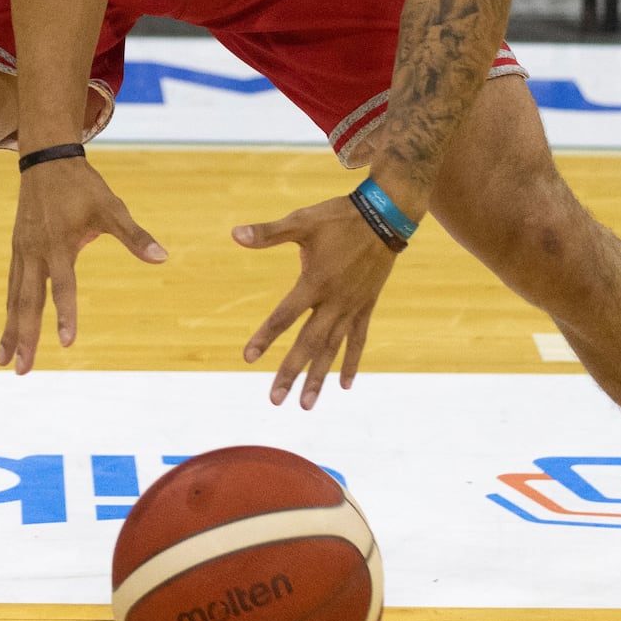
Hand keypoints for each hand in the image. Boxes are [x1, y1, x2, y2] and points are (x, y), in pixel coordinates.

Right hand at [0, 156, 165, 373]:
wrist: (46, 160)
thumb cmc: (82, 186)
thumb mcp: (111, 207)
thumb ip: (134, 236)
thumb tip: (162, 258)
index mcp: (59, 244)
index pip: (63, 287)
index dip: (66, 315)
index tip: (67, 343)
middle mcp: (35, 252)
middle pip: (28, 303)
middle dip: (24, 338)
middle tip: (20, 370)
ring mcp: (22, 252)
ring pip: (14, 298)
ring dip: (10, 331)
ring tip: (3, 361)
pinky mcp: (17, 249)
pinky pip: (12, 286)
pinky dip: (10, 310)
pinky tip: (8, 330)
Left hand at [233, 193, 401, 408]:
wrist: (386, 216)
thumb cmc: (339, 217)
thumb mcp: (302, 222)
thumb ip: (269, 233)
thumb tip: (235, 234)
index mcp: (315, 282)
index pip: (285, 316)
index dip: (265, 337)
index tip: (248, 358)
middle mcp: (334, 302)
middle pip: (308, 344)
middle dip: (291, 373)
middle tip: (275, 400)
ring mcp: (352, 307)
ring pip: (333, 349)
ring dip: (319, 377)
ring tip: (307, 404)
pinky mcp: (366, 306)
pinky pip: (358, 340)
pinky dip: (351, 362)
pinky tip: (345, 385)